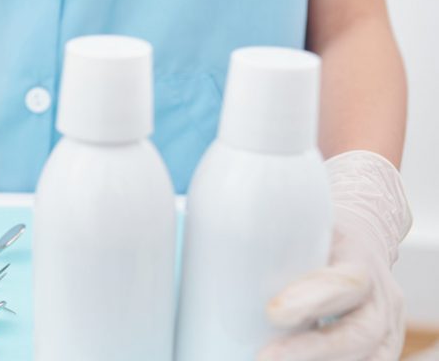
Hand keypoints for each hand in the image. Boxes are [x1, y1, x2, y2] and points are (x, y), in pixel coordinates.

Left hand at [260, 151, 412, 360]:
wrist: (363, 239)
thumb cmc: (317, 230)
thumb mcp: (301, 219)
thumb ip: (261, 230)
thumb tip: (182, 220)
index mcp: (358, 259)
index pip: (346, 281)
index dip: (314, 300)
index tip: (273, 312)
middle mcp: (380, 300)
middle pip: (358, 334)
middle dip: (313, 351)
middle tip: (264, 359)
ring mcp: (383, 331)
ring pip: (368, 357)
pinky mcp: (377, 350)